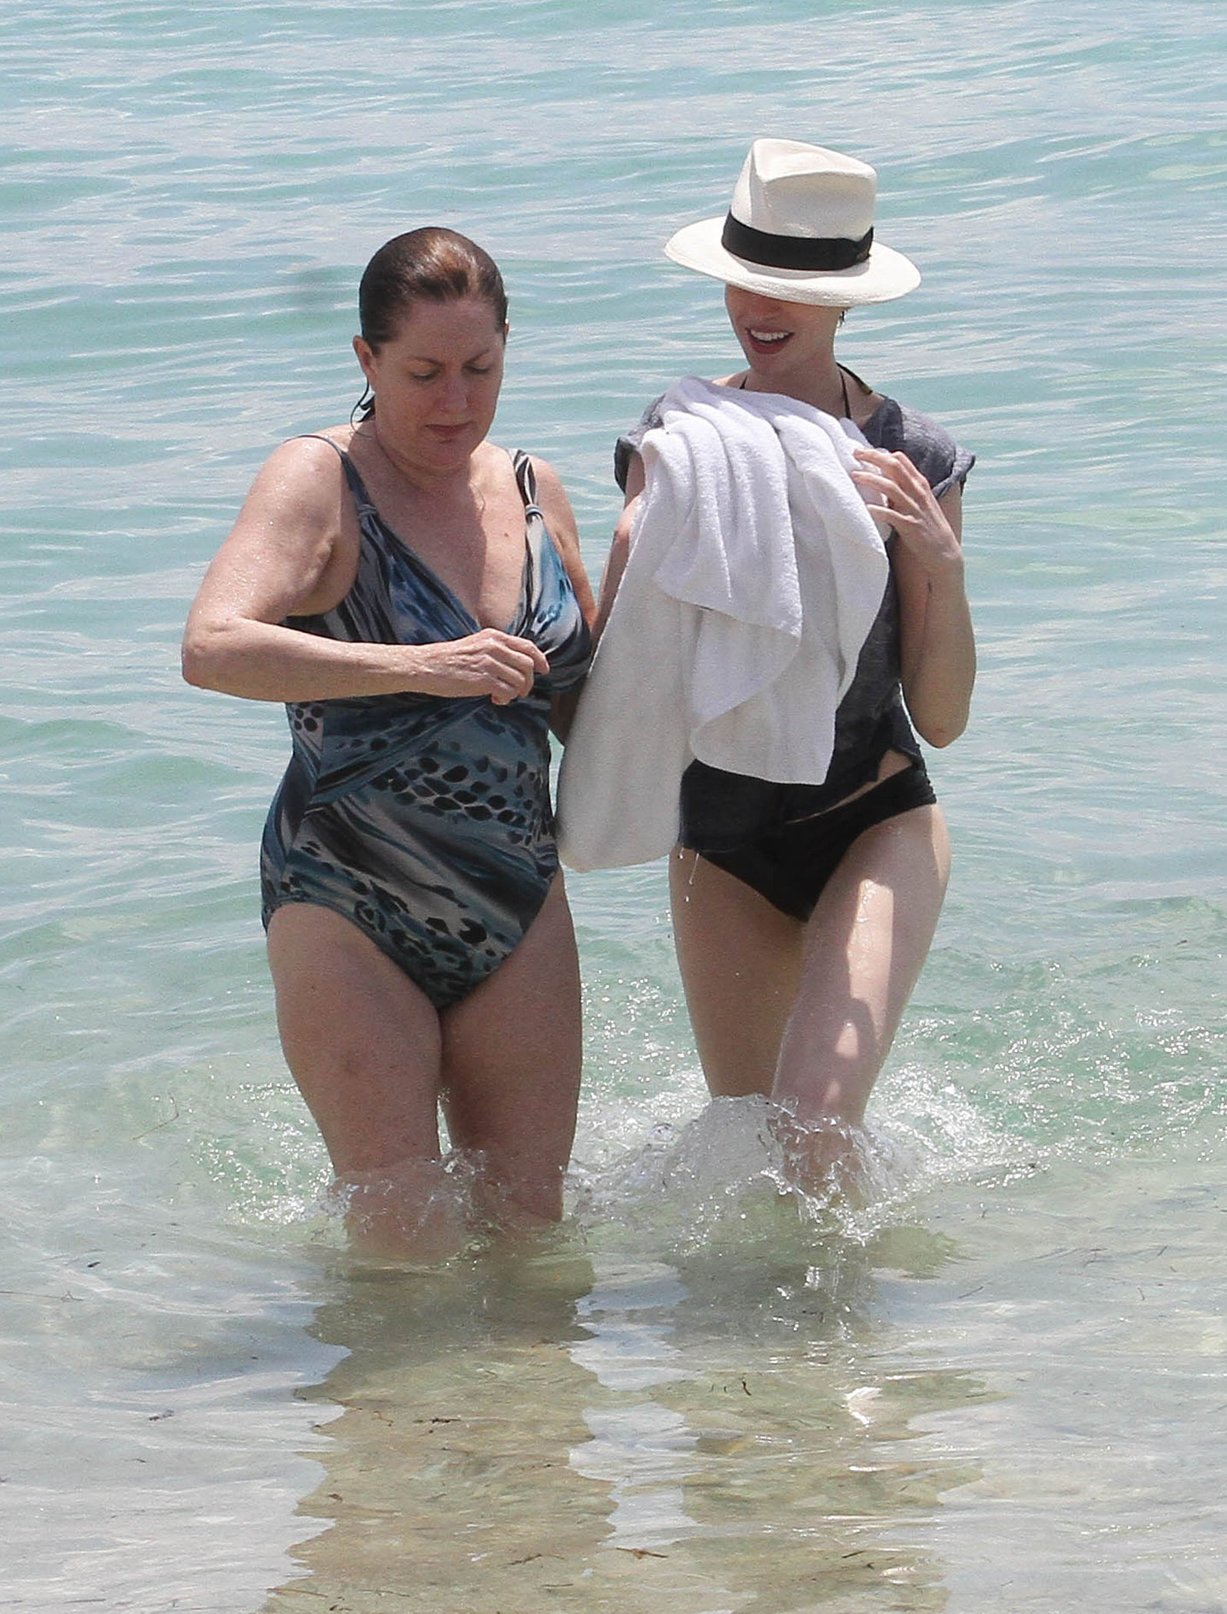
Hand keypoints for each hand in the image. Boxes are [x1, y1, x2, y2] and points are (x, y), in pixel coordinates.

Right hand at [410, 628, 548, 704]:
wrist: (427, 666)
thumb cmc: (448, 659)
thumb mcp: (475, 644)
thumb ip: (496, 650)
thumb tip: (516, 665)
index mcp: (494, 636)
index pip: (527, 646)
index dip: (539, 659)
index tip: (543, 670)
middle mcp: (494, 646)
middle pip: (527, 665)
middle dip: (528, 681)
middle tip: (521, 691)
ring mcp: (490, 662)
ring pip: (519, 680)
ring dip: (515, 692)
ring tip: (502, 696)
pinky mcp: (484, 679)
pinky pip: (508, 691)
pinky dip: (506, 698)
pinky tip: (495, 699)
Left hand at [850, 447, 962, 577]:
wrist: (944, 552)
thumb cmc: (927, 526)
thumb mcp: (919, 502)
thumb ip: (903, 489)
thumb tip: (882, 479)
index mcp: (919, 484)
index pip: (901, 460)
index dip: (880, 453)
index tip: (863, 451)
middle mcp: (917, 493)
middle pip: (894, 467)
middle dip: (874, 457)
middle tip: (855, 453)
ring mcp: (914, 509)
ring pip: (891, 488)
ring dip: (871, 480)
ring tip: (854, 476)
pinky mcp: (910, 526)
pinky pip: (892, 516)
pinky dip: (879, 511)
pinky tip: (866, 508)